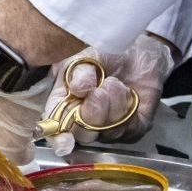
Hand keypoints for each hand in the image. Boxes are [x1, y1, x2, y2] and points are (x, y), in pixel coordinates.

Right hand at [43, 33, 174, 154]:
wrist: (136, 50)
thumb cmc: (105, 54)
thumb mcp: (86, 56)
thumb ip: (79, 72)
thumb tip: (78, 89)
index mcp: (64, 104)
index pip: (56, 129)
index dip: (58, 138)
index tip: (65, 140)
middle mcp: (84, 121)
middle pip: (84, 135)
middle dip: (93, 114)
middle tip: (100, 91)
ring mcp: (109, 128)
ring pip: (109, 133)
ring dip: (114, 105)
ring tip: (115, 83)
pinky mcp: (133, 128)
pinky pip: (131, 130)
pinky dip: (131, 110)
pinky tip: (128, 93)